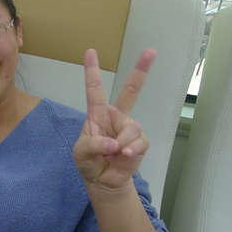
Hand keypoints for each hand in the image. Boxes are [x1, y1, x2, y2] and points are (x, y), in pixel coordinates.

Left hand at [73, 48, 154, 191]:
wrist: (103, 181)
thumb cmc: (89, 162)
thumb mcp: (80, 153)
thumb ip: (92, 145)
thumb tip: (113, 143)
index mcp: (98, 114)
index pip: (94, 89)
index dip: (92, 70)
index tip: (90, 51)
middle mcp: (116, 116)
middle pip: (130, 90)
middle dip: (141, 70)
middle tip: (151, 51)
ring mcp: (129, 128)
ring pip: (132, 127)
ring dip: (122, 143)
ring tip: (114, 153)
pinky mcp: (140, 142)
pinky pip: (139, 142)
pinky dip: (130, 150)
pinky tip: (123, 156)